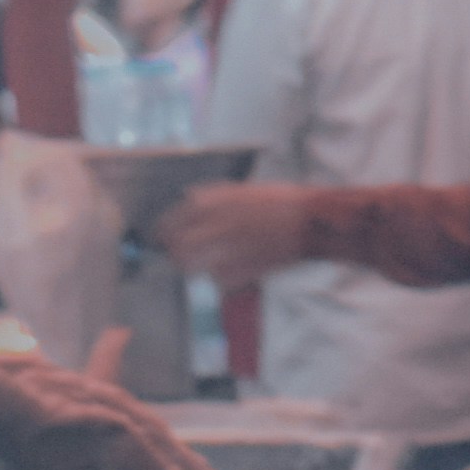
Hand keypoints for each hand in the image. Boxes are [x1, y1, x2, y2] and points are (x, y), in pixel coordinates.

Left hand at [156, 180, 325, 284]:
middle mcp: (208, 227)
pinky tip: (236, 265)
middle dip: (175, 253)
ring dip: (195, 266)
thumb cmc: (277, 202)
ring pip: (191, 268)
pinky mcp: (236, 273)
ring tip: (210, 262)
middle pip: (174, 250)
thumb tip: (186, 200)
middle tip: (183, 255)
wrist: (306, 222)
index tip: (164, 239)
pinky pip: (217, 279)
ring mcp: (221, 252)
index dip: (163, 234)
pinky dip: (222, 276)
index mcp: (206, 204)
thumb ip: (208, 197)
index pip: (167, 225)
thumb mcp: (237, 190)